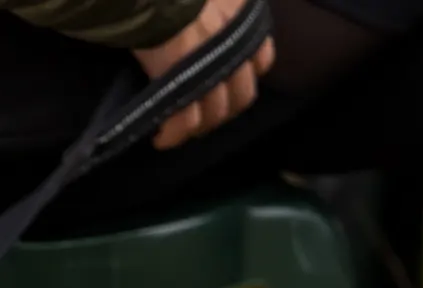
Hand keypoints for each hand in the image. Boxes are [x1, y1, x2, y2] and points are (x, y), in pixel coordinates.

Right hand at [131, 0, 275, 150]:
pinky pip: (185, 123)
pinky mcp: (187, 89)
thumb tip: (204, 22)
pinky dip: (173, 135)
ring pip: (214, 114)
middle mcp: (235, 49)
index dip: (243, 76)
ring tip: (178, 129)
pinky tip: (161, 139)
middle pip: (240, 96)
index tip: (226, 82)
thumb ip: (220, 9)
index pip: (261, 61)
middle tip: (201, 115)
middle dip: (222, 111)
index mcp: (244, 23)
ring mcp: (213, 72)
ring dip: (197, 126)